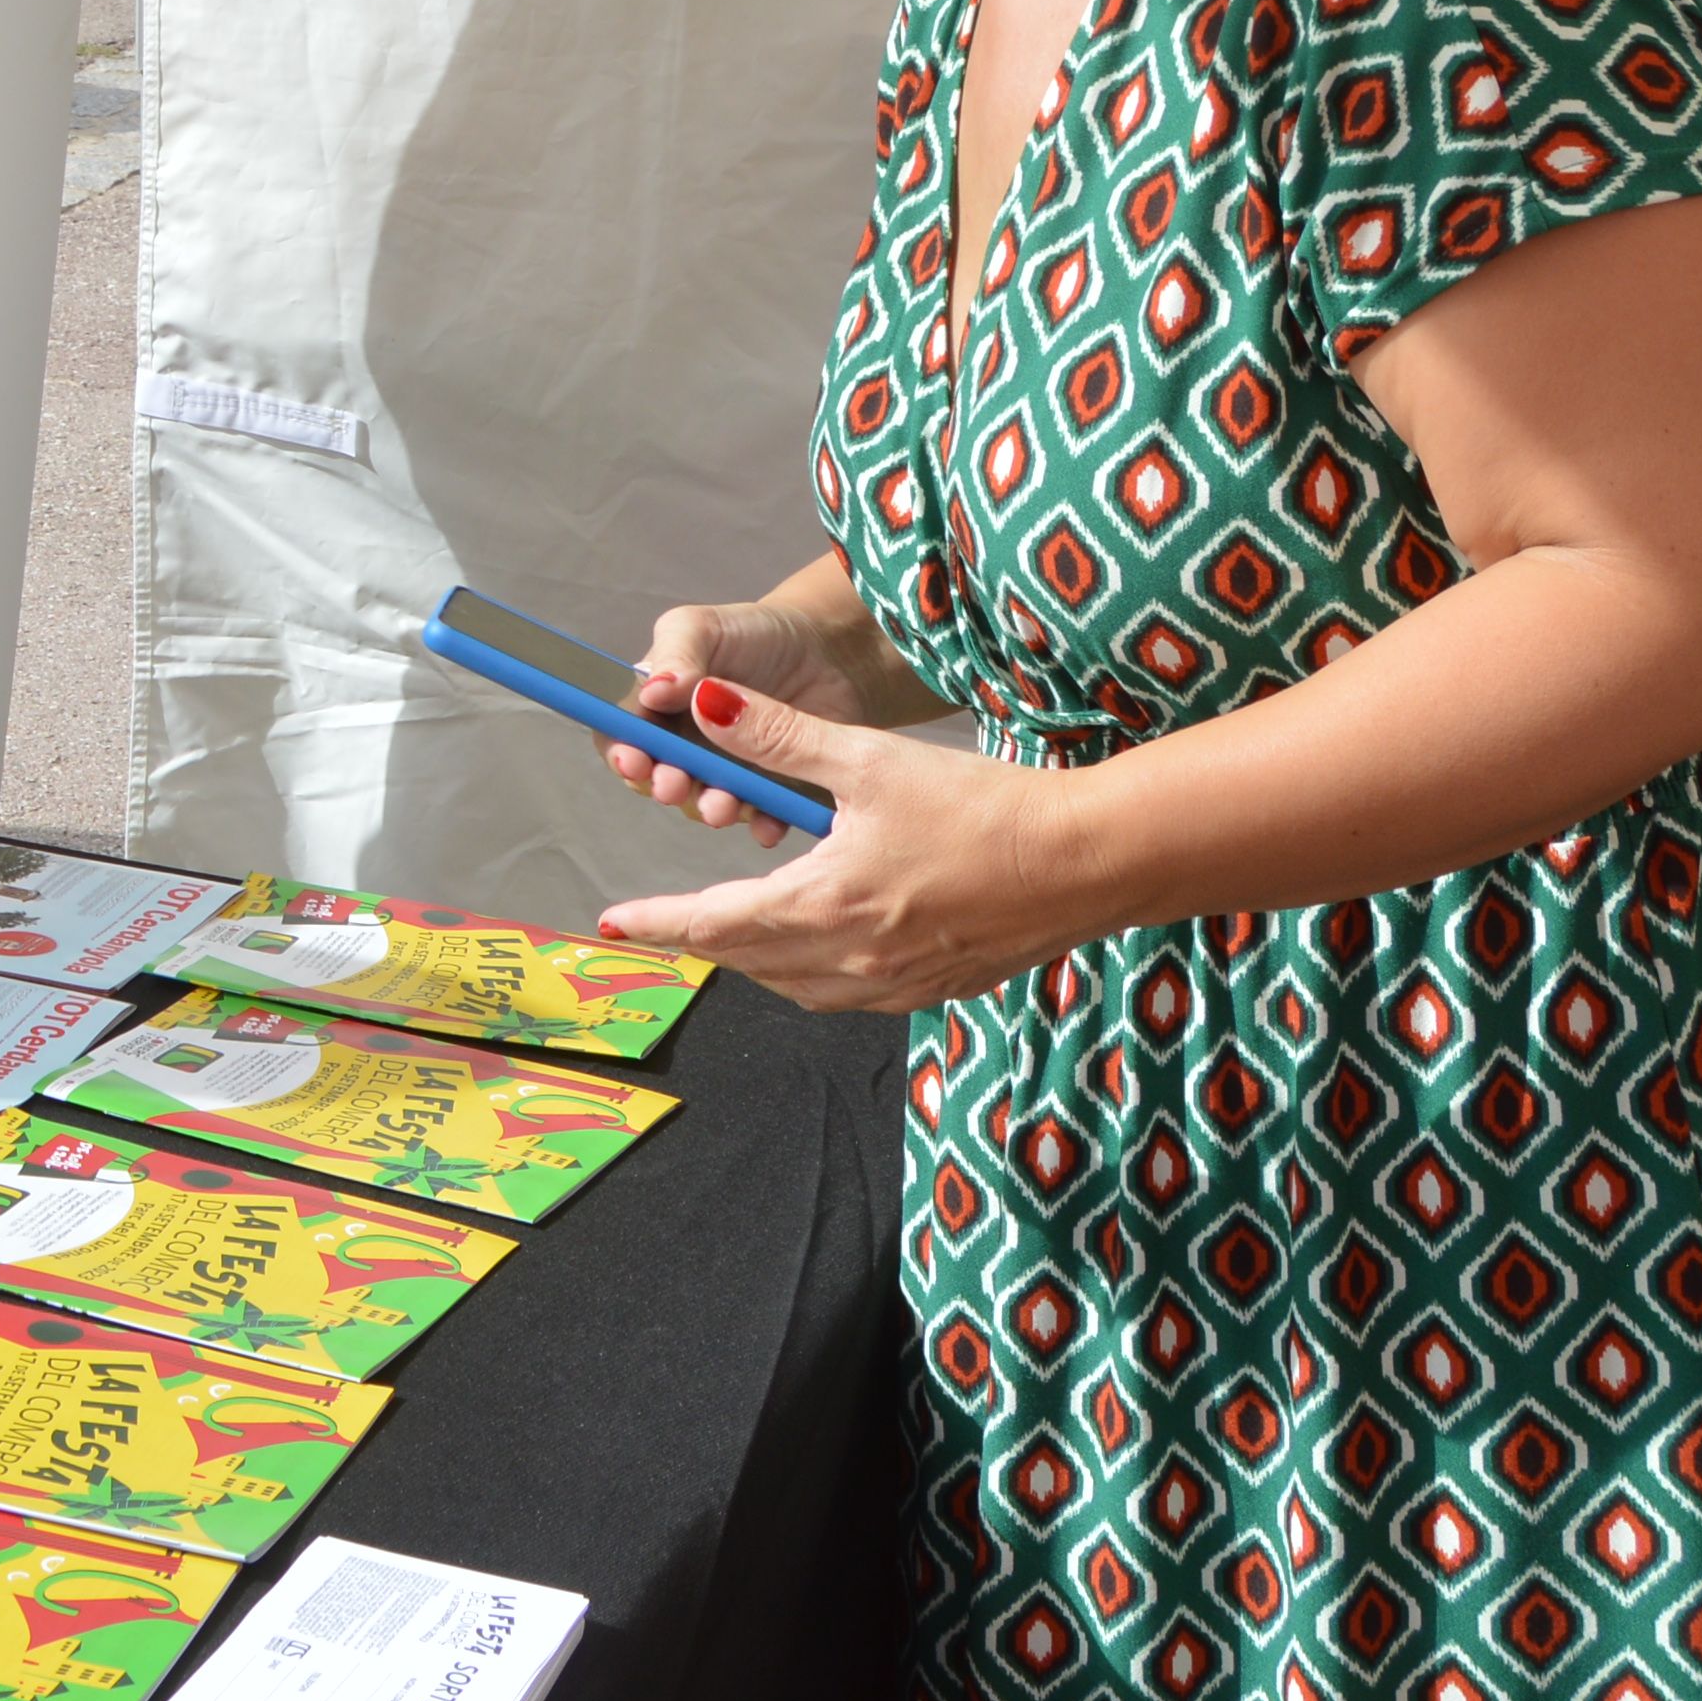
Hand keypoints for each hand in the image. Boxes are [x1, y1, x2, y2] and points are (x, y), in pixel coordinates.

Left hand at [588, 674, 1107, 1015]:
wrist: (1088, 862)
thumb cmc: (984, 807)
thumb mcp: (871, 760)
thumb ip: (780, 737)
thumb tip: (704, 704)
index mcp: (825, 905)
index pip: (713, 923)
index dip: (658, 922)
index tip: (613, 921)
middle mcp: (852, 961)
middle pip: (747, 960)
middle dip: (700, 938)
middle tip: (664, 920)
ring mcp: (896, 985)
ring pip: (794, 985)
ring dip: (754, 959)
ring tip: (732, 926)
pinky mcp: (935, 989)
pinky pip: (846, 996)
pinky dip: (811, 973)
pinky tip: (818, 944)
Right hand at [590, 597, 867, 823]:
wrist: (827, 649)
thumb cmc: (754, 634)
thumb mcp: (703, 627)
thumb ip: (674, 654)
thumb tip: (651, 692)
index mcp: (656, 707)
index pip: (623, 738)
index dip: (622, 754)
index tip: (633, 760)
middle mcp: (685, 746)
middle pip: (660, 778)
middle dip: (664, 786)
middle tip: (674, 784)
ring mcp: (727, 772)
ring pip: (707, 803)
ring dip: (709, 808)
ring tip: (721, 805)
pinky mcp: (772, 791)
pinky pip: (763, 816)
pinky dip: (763, 823)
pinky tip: (768, 822)